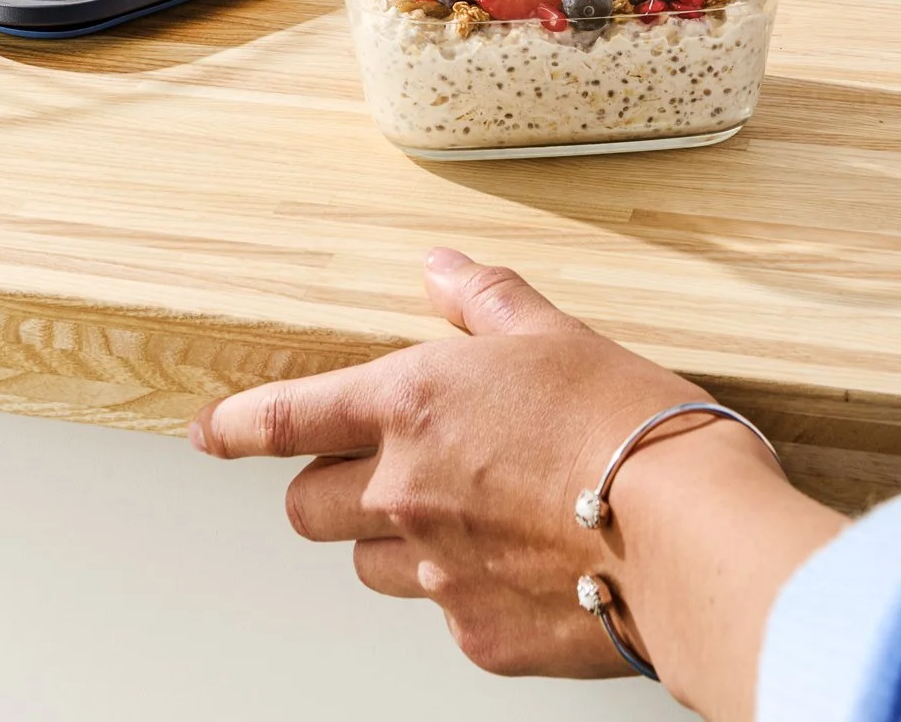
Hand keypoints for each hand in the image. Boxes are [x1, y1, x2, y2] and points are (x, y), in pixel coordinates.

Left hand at [188, 249, 789, 690]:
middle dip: (328, 487)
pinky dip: (462, 587)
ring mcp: (434, 573)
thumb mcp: (556, 334)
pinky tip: (520, 559)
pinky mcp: (474, 634)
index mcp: (412, 404)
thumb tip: (440, 267)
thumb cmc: (631, 426)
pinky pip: (439, 610)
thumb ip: (483, 301)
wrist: (689, 539)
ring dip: (392, 539)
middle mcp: (404, 491)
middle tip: (380, 470)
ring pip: (368, 564)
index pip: (286, 419)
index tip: (211, 432)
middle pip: (308, 507)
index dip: (237, 428)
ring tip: (465, 514)